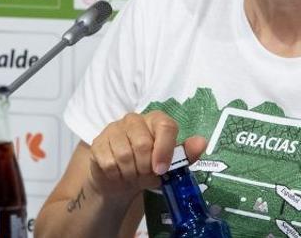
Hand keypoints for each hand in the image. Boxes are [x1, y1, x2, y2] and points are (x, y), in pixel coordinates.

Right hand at [87, 111, 207, 201]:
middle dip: (146, 167)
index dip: (164, 150)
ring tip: (133, 175)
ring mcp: (114, 129)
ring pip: (124, 154)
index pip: (165, 126)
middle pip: (142, 143)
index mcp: (156, 120)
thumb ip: (186, 154)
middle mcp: (134, 119)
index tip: (161, 170)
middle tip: (146, 174)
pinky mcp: (98, 142)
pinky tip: (119, 174)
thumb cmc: (149, 168)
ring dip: (131, 173)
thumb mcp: (171, 164)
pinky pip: (108, 162)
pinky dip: (116, 175)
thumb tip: (201, 142)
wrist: (121, 181)